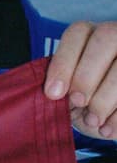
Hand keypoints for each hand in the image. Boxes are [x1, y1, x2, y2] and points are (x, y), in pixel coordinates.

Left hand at [45, 20, 116, 139]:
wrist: (109, 119)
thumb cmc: (84, 102)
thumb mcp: (67, 95)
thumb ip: (60, 89)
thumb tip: (55, 93)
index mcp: (90, 35)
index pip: (77, 33)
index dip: (64, 62)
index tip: (53, 94)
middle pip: (107, 38)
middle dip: (87, 76)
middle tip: (79, 103)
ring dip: (105, 98)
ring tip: (94, 120)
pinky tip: (108, 129)